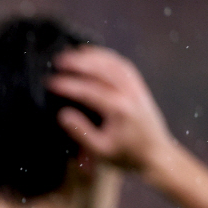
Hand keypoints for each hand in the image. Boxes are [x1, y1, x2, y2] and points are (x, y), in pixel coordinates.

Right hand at [46, 45, 174, 172]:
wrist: (156, 154)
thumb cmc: (127, 154)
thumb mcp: (100, 150)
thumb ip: (81, 132)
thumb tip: (63, 114)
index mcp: (119, 110)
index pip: (89, 91)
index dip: (68, 85)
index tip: (50, 82)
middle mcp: (129, 94)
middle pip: (102, 69)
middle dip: (79, 62)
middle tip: (58, 60)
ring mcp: (136, 87)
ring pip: (113, 63)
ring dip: (92, 55)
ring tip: (72, 53)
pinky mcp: (138, 86)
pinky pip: (122, 64)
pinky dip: (106, 56)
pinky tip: (93, 55)